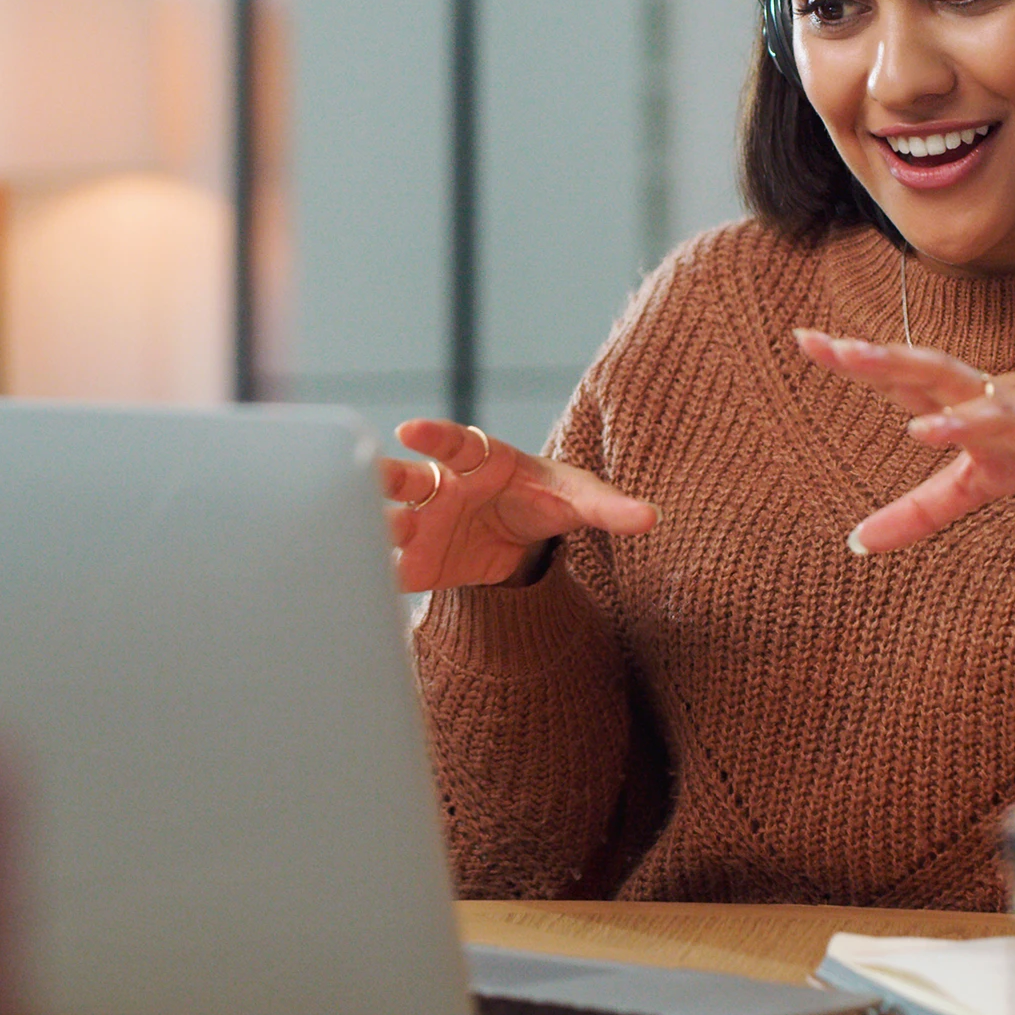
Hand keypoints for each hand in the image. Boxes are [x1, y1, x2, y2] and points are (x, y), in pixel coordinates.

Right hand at [379, 418, 659, 591]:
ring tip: (363, 532)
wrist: (525, 541)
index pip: (453, 441)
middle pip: (405, 476)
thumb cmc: (548, 500)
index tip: (410, 429)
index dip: (433, 435)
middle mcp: (442, 486)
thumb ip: (609, 507)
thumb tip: (651, 517)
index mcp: (478, 459)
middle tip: (367, 475)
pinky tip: (362, 584)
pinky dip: (377, 574)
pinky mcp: (418, 562)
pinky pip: (394, 567)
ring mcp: (425, 523)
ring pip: (389, 518)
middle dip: (384, 477)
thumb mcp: (580, 499)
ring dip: (374, 523)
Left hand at [794, 330, 1014, 552]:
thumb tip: (855, 543)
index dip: (857, 359)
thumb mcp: (977, 478)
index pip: (901, 373)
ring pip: (997, 412)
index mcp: (962, 399)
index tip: (804, 337)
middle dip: (890, 360)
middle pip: (936, 372)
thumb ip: (918, 510)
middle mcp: (994, 398)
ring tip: (918, 432)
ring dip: (961, 422)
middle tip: (844, 350)